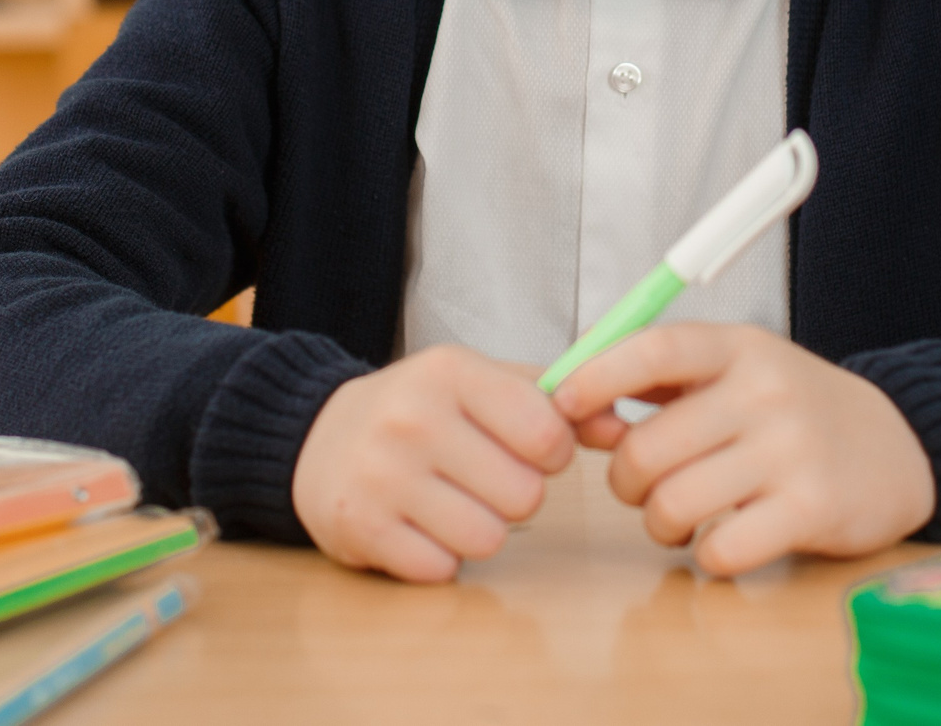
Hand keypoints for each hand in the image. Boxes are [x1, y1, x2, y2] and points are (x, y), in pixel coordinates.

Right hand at [293, 344, 574, 582]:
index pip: (547, 431)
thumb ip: (555, 402)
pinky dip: (439, 557)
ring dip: (480, 530)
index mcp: (451, 372)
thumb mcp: (482, 385)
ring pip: (488, 538)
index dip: (550, 452)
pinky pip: (442, 568)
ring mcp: (382, 474)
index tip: (525, 448)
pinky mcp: (361, 526)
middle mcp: (413, 418)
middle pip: (525, 495)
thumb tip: (624, 427)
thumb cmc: (420, 411)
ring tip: (450, 503)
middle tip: (481, 479)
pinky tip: (418, 526)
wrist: (316, 437)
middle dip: (515, 496)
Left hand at [552, 324, 935, 576]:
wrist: (899, 447)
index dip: (595, 376)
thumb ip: (662, 385)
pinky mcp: (813, 509)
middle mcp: (765, 392)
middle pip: (646, 447)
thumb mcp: (737, 372)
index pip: (653, 349)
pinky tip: (721, 541)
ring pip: (673, 503)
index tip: (562, 404)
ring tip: (679, 518)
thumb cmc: (793, 411)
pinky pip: (720, 549)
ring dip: (660, 523)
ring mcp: (792, 450)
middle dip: (625, 480)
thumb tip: (572, 408)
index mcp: (739, 348)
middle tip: (643, 488)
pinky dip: (706, 556)